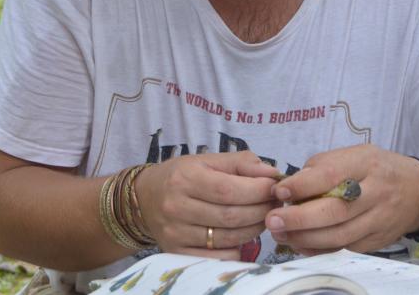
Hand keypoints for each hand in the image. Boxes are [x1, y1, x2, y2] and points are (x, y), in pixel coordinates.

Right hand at [134, 152, 281, 259]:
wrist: (144, 198)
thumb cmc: (182, 176)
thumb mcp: (207, 161)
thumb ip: (241, 163)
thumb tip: (273, 173)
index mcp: (185, 178)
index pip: (229, 189)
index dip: (258, 191)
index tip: (274, 188)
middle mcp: (176, 206)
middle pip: (231, 216)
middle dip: (261, 210)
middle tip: (273, 205)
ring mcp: (175, 232)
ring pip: (228, 238)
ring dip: (254, 229)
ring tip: (261, 218)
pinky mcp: (177, 252)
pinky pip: (219, 257)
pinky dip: (238, 249)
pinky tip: (240, 235)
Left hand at [263, 145, 418, 254]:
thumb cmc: (376, 168)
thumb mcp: (354, 154)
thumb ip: (322, 166)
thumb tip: (289, 187)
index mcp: (366, 164)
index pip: (331, 175)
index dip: (302, 185)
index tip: (279, 192)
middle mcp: (376, 192)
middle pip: (336, 210)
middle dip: (299, 218)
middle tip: (273, 220)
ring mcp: (379, 220)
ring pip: (340, 235)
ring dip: (305, 238)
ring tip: (280, 234)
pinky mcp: (378, 241)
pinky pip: (345, 250)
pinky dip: (319, 250)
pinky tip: (300, 244)